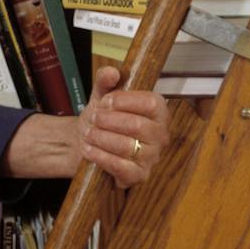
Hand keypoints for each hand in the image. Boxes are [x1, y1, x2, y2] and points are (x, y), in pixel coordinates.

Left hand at [73, 67, 169, 189]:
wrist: (88, 143)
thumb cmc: (102, 119)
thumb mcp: (102, 95)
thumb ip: (105, 80)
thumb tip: (111, 73)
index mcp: (159, 112)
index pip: (151, 103)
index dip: (125, 101)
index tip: (105, 101)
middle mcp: (161, 135)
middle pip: (137, 125)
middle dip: (109, 121)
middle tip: (94, 118)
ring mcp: (152, 157)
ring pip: (126, 146)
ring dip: (101, 138)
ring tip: (88, 133)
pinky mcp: (139, 175)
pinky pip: (119, 166)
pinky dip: (99, 156)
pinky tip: (88, 149)